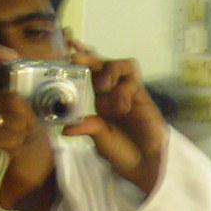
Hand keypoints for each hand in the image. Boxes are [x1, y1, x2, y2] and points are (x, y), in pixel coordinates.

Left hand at [62, 37, 167, 196]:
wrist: (144, 165)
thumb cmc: (121, 152)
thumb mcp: (98, 138)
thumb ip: (86, 128)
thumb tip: (65, 128)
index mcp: (99, 99)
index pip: (89, 72)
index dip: (81, 58)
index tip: (68, 46)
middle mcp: (113, 92)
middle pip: (104, 63)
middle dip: (91, 57)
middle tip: (77, 58)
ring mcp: (129, 92)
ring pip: (122, 65)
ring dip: (110, 71)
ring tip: (103, 87)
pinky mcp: (143, 96)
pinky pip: (133, 80)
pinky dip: (123, 89)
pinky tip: (122, 106)